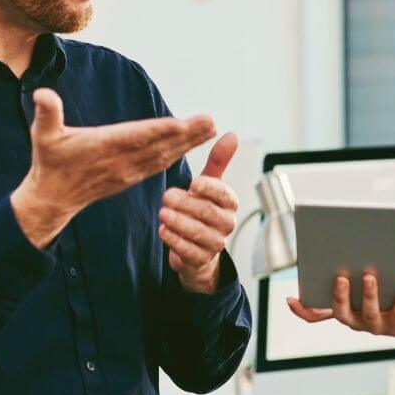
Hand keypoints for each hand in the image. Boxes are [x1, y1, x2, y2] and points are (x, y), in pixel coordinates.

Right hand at [11, 88, 215, 248]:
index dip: (160, 130)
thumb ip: (47, 113)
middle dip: (187, 135)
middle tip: (211, 122)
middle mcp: (121, 161)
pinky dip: (177, 154)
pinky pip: (159, 164)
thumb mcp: (43, 135)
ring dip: (188, 143)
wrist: (54, 197)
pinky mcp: (131, 177)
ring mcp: (128, 171)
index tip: (182, 123)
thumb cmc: (50, 161)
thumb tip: (42, 94)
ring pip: (164, 155)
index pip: (137, 137)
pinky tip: (192, 144)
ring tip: (209, 129)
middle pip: (159, 146)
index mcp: (103, 147)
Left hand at [159, 133, 241, 293]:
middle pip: (208, 213)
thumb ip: (219, 161)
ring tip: (163, 213)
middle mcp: (227, 223)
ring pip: (198, 233)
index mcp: (229, 203)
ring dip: (179, 222)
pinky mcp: (201, 259)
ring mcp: (215, 243)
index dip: (209, 189)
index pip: (224, 194)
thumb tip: (231, 134)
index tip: (193, 183)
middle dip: (187, 205)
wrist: (199, 247)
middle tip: (167, 196)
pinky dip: (174, 241)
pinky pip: (189, 251)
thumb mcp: (209, 183)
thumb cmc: (203, 208)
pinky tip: (163, 231)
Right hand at [286, 272, 394, 340]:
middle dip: (339, 296)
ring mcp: (377, 325)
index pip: (317, 314)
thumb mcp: (370, 281)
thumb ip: (356, 267)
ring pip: (369, 312)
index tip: (291, 299)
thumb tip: (344, 242)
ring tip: (369, 277)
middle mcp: (357, 319)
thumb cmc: (389, 291)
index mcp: (345, 308)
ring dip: (368, 295)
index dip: (303, 310)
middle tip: (340, 277)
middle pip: (341, 312)